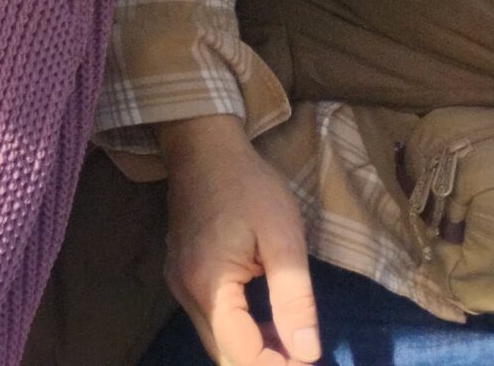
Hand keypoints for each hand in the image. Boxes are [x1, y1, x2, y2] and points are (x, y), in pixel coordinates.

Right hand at [158, 114, 321, 364]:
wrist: (204, 148)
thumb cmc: (249, 187)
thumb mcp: (284, 238)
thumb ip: (294, 298)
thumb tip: (308, 353)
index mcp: (210, 286)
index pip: (242, 354)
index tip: (314, 360)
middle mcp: (186, 293)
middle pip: (224, 356)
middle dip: (267, 363)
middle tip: (306, 355)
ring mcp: (179, 285)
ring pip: (216, 342)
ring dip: (254, 352)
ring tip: (293, 345)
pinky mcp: (182, 276)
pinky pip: (211, 322)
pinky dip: (240, 334)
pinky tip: (267, 325)